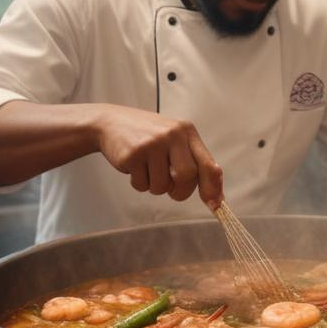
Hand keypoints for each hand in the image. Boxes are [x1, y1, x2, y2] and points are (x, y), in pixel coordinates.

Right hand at [92, 105, 222, 207]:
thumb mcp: (174, 140)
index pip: (208, 164)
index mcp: (187, 132)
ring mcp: (152, 144)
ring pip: (162, 186)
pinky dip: (139, 183)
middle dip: (180, 192)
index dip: (213, 188)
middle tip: (170, 189)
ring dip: (155, 187)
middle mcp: (172, 135)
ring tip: (147, 169)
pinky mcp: (133, 154)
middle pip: (187, 178)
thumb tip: (216, 197)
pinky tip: (134, 166)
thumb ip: (194, 162)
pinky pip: (142, 185)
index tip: (215, 206)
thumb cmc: (148, 136)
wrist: (110, 122)